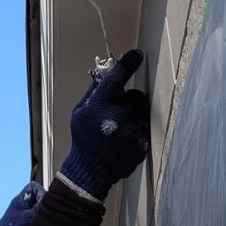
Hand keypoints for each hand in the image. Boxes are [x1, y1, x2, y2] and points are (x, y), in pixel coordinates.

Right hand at [57, 49, 148, 199]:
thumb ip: (94, 93)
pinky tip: (124, 142)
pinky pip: (144, 129)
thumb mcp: (80, 112)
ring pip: (143, 112)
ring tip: (121, 129)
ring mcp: (130, 132)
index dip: (129, 63)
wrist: (89, 171)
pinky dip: (137, 133)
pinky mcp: (140, 145)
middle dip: (130, 101)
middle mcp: (116, 117)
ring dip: (135, 116)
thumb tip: (106, 74)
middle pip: (136, 96)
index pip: (117, 77)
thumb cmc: (84, 139)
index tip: (137, 54)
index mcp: (99, 106)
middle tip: (120, 112)